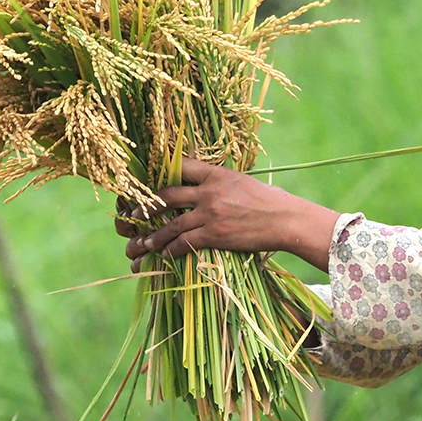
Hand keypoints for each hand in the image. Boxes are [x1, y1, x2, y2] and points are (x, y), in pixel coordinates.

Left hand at [118, 159, 339, 271]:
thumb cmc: (271, 201)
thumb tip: (208, 184)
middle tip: (134, 216)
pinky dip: (172, 249)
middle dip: (147, 207)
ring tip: (144, 243)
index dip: (160, 173)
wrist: (287, 219)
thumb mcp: (243, 182)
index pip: (181, 166)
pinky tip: (165, 254)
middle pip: (167, 196)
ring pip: (171, 224)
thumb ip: (222, 182)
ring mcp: (211, 212)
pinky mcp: (216, 234)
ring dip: (154, 235)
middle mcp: (209, 190)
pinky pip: (185, 242)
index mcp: (216, 173)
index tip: (147, 182)